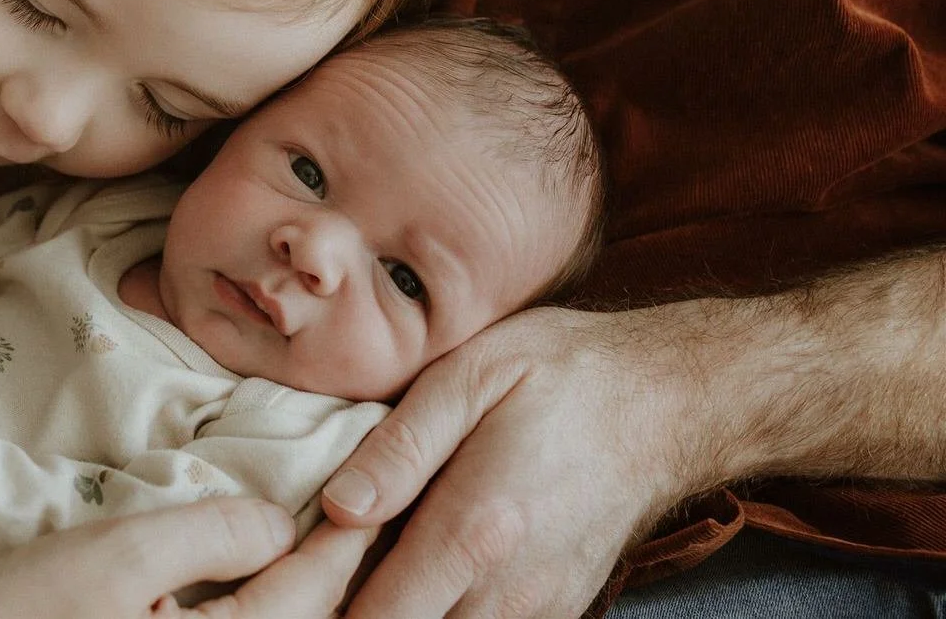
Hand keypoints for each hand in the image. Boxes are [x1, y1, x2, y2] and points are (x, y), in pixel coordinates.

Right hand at [0, 497, 375, 618]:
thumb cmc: (18, 618)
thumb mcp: (116, 557)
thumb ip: (212, 535)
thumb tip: (282, 525)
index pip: (313, 590)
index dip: (349, 537)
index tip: (378, 492)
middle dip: (348, 580)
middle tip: (376, 522)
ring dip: (315, 606)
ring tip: (332, 559)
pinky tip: (269, 597)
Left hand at [323, 305, 703, 617]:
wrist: (668, 400)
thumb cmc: (561, 373)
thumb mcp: (470, 375)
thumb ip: (399, 446)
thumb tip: (336, 506)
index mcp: (475, 532)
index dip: (322, 604)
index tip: (299, 565)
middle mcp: (509, 592)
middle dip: (357, 612)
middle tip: (327, 562)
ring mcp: (538, 612)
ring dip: (403, 611)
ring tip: (374, 559)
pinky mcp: (555, 613)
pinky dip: (444, 611)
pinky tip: (423, 565)